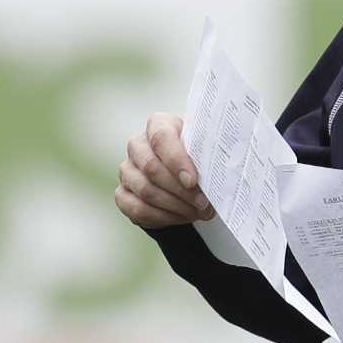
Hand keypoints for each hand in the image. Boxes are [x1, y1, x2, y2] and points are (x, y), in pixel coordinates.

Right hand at [115, 112, 213, 229]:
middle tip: (203, 203)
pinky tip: (183, 217)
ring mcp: (127, 169)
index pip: (162, 138)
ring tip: (198, 212)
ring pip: (145, 190)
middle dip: (180, 190)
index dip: (176, 161)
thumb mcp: (208, 150)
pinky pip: (138, 209)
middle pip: (151, 167)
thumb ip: (210, 155)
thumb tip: (220, 174)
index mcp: (159, 125)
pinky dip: (163, 217)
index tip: (193, 181)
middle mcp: (137, 145)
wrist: (187, 175)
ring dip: (175, 206)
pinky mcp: (122, 194)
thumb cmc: (200, 157)